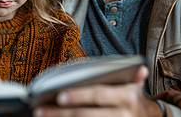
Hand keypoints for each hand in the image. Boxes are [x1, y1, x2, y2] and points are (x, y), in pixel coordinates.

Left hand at [32, 65, 162, 116]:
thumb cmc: (133, 99)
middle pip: (87, 116)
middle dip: (62, 113)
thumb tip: (140, 68)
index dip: (79, 96)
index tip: (59, 95)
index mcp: (127, 98)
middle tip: (40, 110)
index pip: (99, 95)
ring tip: (41, 116)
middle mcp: (122, 116)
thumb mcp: (136, 86)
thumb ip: (133, 76)